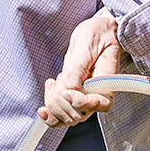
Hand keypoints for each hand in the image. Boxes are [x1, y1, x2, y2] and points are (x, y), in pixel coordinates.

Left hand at [40, 9, 120, 125]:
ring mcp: (83, 100)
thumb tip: (68, 88)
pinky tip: (42, 109)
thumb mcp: (87, 46)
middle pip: (78, 115)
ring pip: (66, 117)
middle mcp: (96, 96)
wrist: (92, 33)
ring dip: (53, 102)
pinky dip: (49, 116)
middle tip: (61, 75)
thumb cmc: (95, 36)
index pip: (99, 105)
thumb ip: (78, 69)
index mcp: (107, 84)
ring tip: (53, 81)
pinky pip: (61, 117)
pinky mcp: (72, 99)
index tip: (67, 92)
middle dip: (61, 99)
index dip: (81, 103)